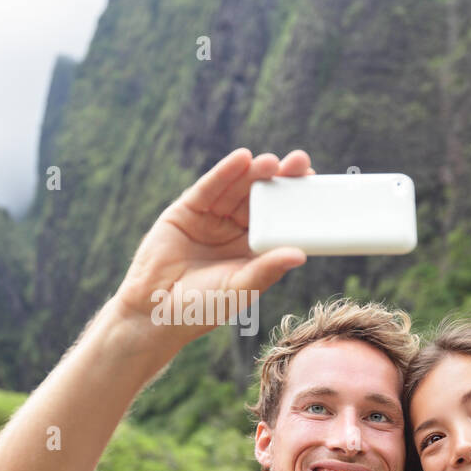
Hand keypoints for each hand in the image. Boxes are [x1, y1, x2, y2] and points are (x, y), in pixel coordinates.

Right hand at [110, 148, 312, 349]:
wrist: (155, 311)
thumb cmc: (202, 307)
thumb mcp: (240, 288)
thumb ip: (267, 269)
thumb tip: (300, 255)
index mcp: (253, 249)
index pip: (280, 219)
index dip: (295, 201)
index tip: (315, 184)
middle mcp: (235, 230)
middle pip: (261, 198)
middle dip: (280, 179)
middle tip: (300, 162)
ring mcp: (212, 218)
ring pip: (237, 188)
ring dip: (254, 172)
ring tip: (271, 162)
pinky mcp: (187, 210)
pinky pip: (209, 187)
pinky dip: (225, 172)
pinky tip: (241, 159)